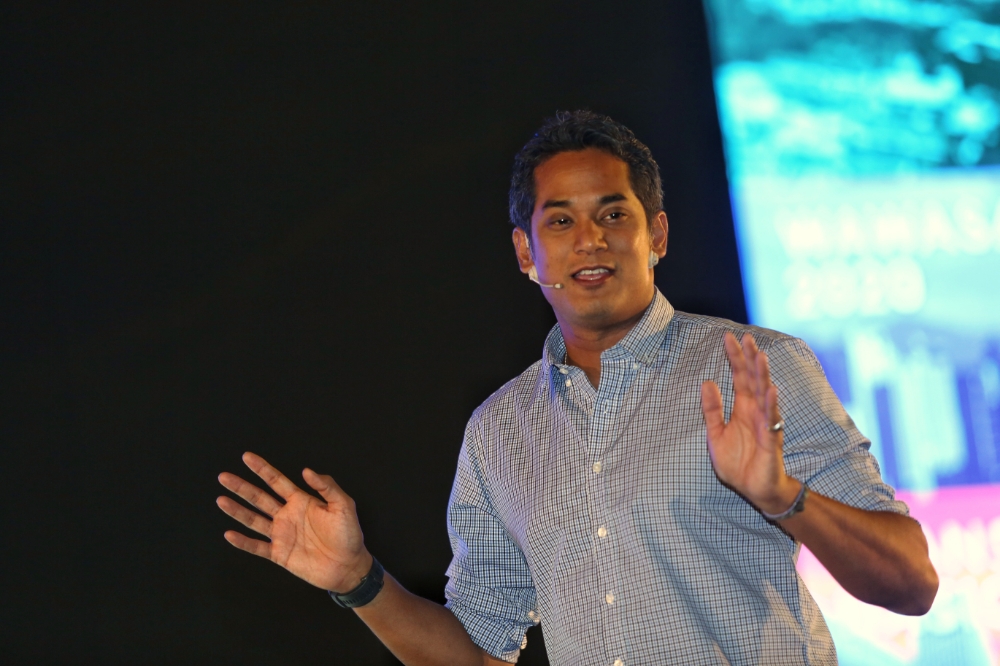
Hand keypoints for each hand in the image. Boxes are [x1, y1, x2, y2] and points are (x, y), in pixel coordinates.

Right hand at [217, 452, 371, 592]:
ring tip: (221, 499)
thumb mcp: (344, 505)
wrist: (349, 566)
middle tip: (224, 476)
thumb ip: (327, 487)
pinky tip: (229, 535)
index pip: (276, 481)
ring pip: (254, 520)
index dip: (262, 469)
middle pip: (259, 498)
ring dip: (237, 510)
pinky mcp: (280, 554)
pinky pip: (257, 547)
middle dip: (241, 487)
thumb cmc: (349, 535)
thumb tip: (306, 470)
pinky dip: (243, 542)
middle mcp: (287, 515)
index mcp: (301, 501)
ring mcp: (282, 535)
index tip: (247, 457)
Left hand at [700, 333, 799, 514]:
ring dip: (763, 376)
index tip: (728, 338)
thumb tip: (706, 382)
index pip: (738, 377)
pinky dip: (771, 405)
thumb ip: (712, 409)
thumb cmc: (738, 463)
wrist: (754, 490)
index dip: (734, 358)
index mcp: (742, 408)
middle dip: (750, 358)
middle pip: (753, 379)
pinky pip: (771, 420)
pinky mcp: (771, 439)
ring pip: (765, 394)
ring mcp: (765, 423)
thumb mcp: (715, 434)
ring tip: (760, 356)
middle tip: (746, 336)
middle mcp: (755, 411)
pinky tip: (770, 390)